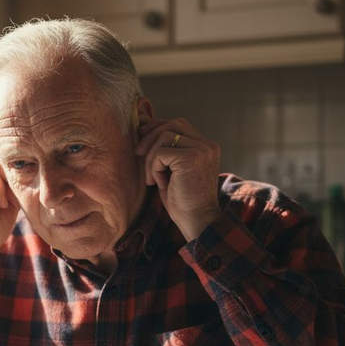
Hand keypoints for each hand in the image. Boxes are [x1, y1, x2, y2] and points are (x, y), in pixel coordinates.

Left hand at [135, 118, 221, 240]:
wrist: (196, 221)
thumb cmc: (183, 201)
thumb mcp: (173, 171)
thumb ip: (165, 151)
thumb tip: (142, 129)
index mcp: (206, 147)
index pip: (179, 124)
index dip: (157, 127)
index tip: (141, 138)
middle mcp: (207, 145)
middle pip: (172, 124)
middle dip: (150, 136)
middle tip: (137, 153)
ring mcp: (201, 150)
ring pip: (164, 136)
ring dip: (151, 157)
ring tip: (153, 178)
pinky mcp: (190, 158)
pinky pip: (160, 153)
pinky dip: (153, 168)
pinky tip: (158, 183)